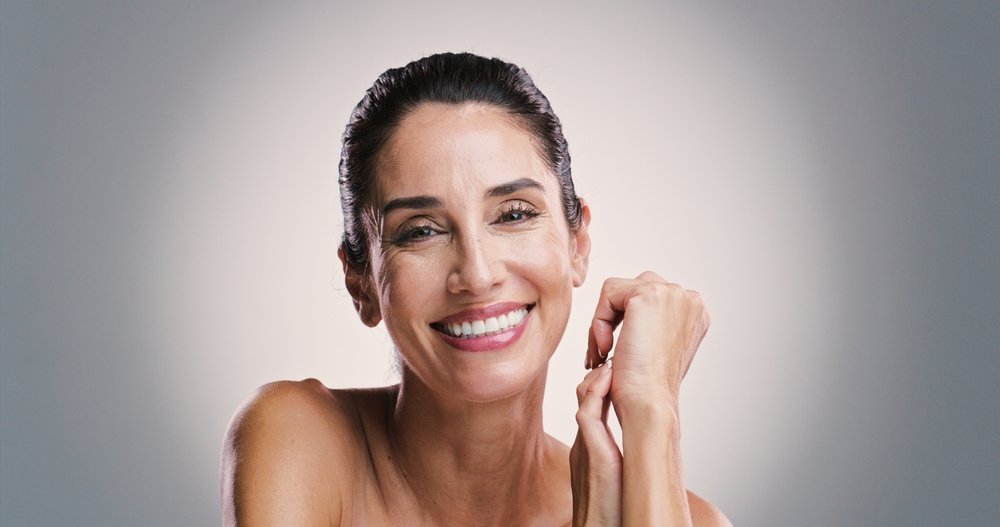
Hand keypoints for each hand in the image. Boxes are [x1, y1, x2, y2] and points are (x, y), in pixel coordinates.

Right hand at [570, 361, 621, 526]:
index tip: (620, 370)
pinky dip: (596, 391)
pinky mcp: (588, 451)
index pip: (592, 404)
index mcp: (588, 447)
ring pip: (583, 397)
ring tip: (614, 360)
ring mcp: (583, 445)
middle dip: (600, 374)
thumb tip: (634, 445)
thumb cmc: (612, 511)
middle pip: (584, 395)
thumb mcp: (615, 476)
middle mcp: (583, 442)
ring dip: (598, 376)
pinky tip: (609, 377)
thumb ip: (618, 456)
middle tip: (617, 357)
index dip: (604, 385)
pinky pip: (586, 411)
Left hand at [585, 271, 709, 407]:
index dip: (626, 321)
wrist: (649, 405)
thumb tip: (629, 312)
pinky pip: (608, 294)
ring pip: (618, 290)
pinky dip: (598, 321)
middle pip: (634, 288)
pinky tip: (606, 349)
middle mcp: (690, 298)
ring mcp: (672, 293)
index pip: (650, 296)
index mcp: (696, 311)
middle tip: (603, 353)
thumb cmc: (648, 385)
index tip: (616, 351)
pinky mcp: (647, 295)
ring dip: (603, 321)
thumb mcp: (658, 346)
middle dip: (614, 318)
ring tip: (602, 353)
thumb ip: (654, 322)